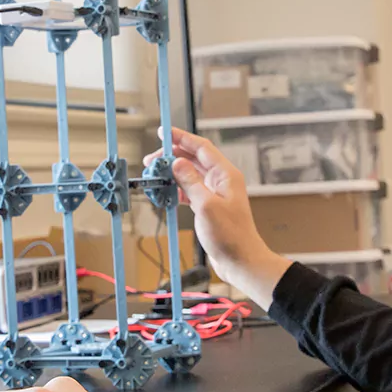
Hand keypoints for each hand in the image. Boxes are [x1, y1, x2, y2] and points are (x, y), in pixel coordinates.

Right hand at [144, 127, 291, 306]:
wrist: (240, 260)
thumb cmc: (230, 236)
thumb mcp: (206, 206)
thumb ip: (191, 181)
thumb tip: (177, 163)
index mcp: (226, 174)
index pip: (202, 147)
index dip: (182, 137)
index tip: (164, 132)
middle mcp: (221, 180)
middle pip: (194, 159)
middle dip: (173, 156)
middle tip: (152, 160)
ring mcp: (215, 193)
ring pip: (190, 174)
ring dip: (173, 173)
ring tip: (154, 175)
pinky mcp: (209, 206)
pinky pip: (190, 190)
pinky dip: (177, 189)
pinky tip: (166, 192)